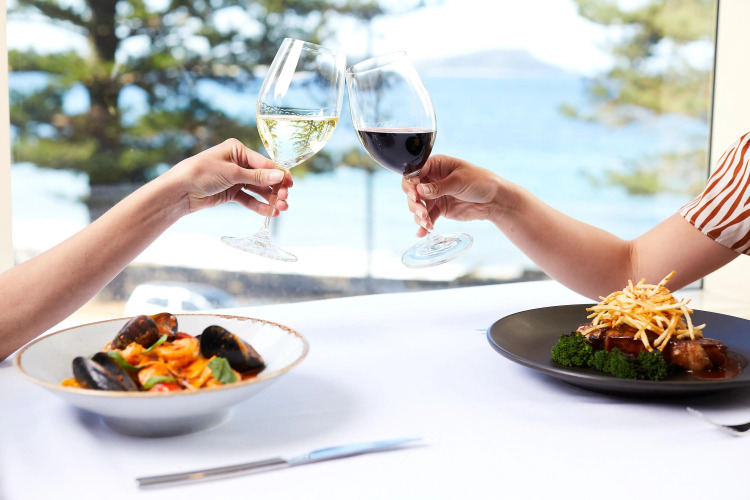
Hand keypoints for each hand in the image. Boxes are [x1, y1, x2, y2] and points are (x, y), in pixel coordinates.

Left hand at [165, 138, 292, 215]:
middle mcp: (238, 163)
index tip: (290, 185)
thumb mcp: (231, 173)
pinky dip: (259, 206)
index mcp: (238, 150)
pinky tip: (270, 212)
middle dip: (275, 189)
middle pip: (263, 177)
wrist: (179, 191)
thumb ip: (257, 176)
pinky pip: (249, 199)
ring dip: (269, 199)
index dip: (278, 174)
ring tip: (281, 209)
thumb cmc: (202, 173)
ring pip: (258, 189)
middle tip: (284, 199)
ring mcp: (235, 178)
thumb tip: (280, 175)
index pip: (264, 163)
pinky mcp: (231, 192)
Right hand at [401, 155, 500, 236]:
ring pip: (418, 205)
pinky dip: (424, 225)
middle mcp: (432, 180)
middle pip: (413, 190)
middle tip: (421, 212)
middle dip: (414, 202)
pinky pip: (427, 217)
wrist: (494, 200)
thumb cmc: (480, 181)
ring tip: (426, 223)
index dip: (411, 183)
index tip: (414, 194)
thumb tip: (419, 190)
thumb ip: (438, 187)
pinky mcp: (440, 209)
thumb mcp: (459, 181)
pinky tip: (422, 232)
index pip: (415, 172)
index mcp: (436, 165)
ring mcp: (435, 195)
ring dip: (418, 215)